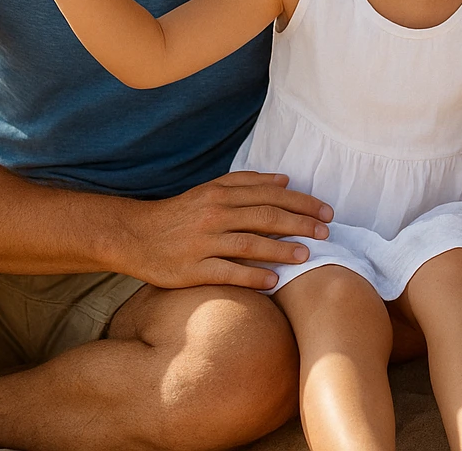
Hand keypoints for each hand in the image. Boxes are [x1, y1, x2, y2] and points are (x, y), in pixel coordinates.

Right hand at [116, 171, 334, 289]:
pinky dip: (252, 275)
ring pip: (249, 243)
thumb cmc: (179, 214)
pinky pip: (227, 272)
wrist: (134, 236)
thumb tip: (285, 180)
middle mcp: (214, 214)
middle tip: (326, 232)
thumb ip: (246, 183)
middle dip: (300, 223)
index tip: (326, 212)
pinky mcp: (192, 268)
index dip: (301, 202)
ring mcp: (203, 242)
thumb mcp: (210, 190)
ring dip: (281, 249)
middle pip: (265, 216)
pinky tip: (273, 281)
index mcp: (220, 193)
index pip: (269, 195)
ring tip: (307, 255)